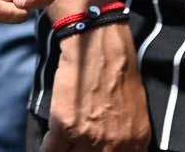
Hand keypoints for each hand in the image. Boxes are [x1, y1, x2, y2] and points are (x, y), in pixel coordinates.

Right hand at [42, 18, 152, 151]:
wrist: (98, 44)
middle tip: (76, 143)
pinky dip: (47, 147)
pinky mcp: (66, 127)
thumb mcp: (135, 108)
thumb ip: (128, 134)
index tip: (92, 150)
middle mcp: (115, 145)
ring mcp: (90, 138)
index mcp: (137, 141)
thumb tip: (116, 146)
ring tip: (62, 141)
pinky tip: (49, 142)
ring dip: (65, 150)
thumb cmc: (118, 69)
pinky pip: (50, 150)